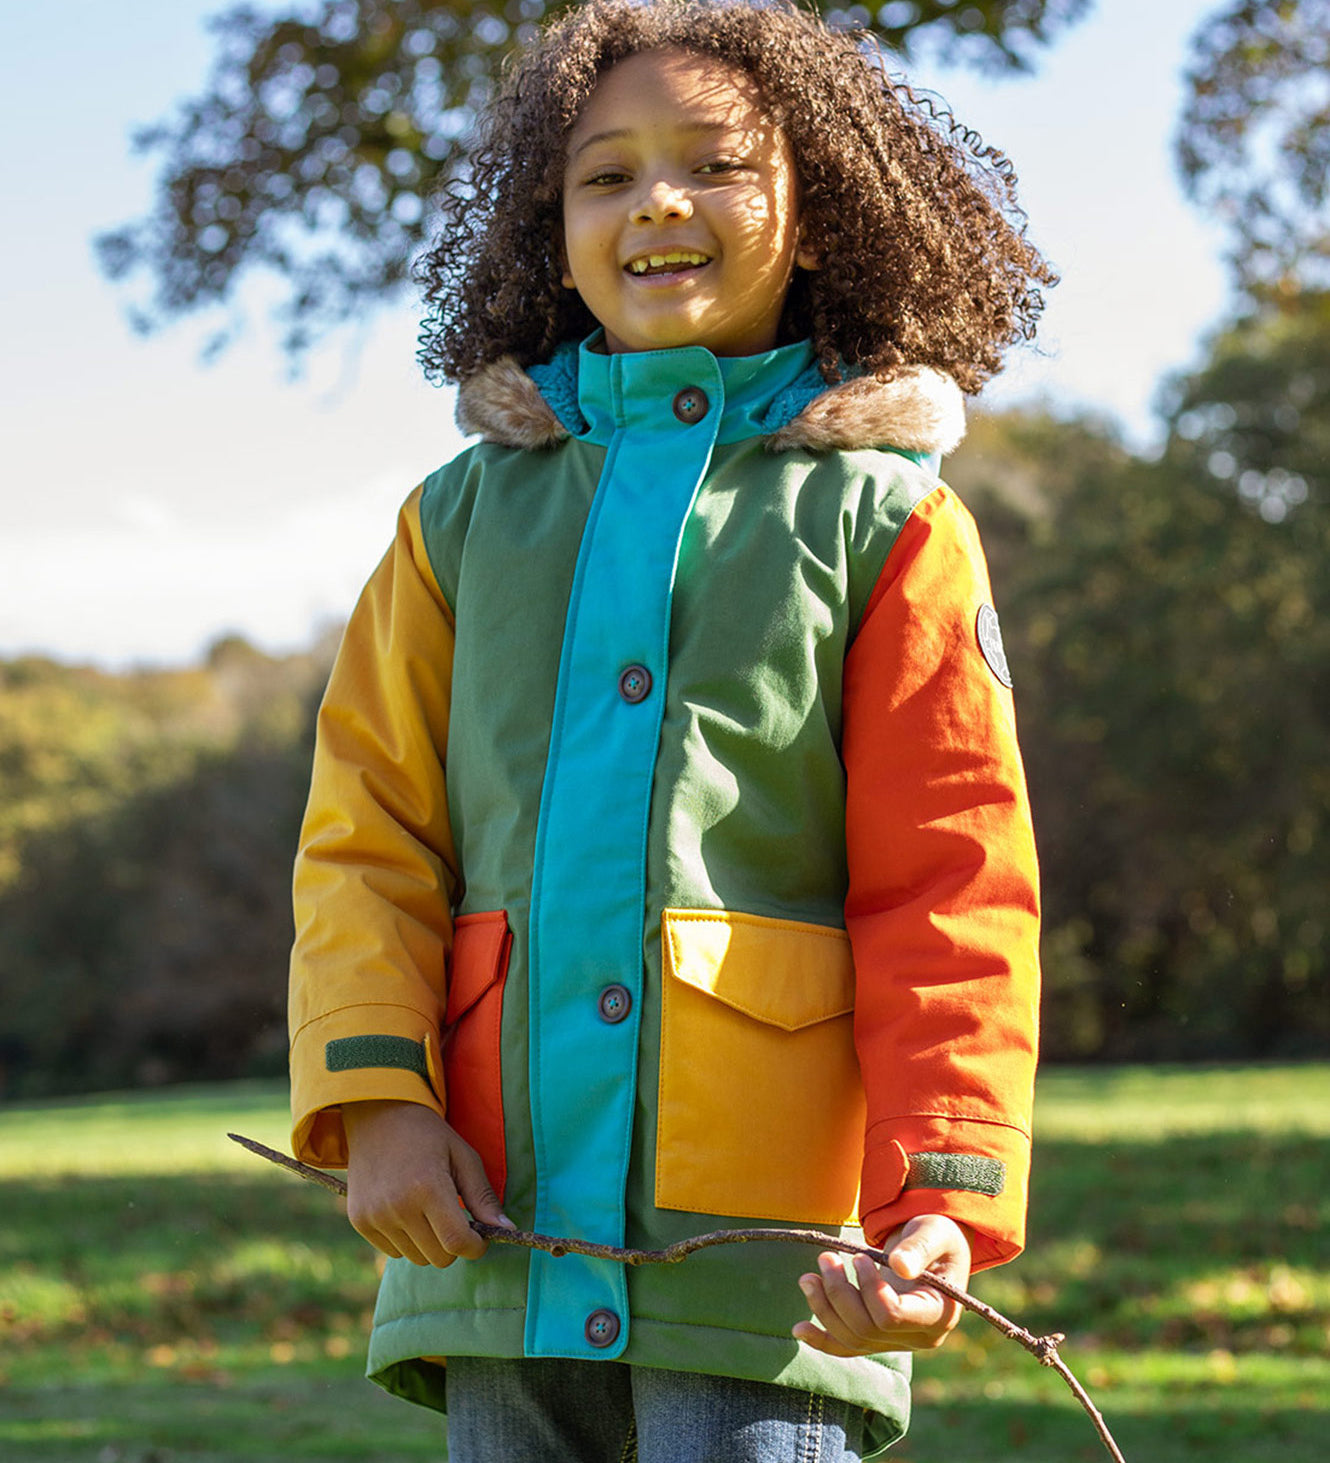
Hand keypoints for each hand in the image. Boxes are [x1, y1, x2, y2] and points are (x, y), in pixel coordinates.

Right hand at [342, 1100, 514, 1266]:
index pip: (457, 1243)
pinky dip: (406, 1240)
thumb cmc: (428, 1134)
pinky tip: (405, 1210)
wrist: (378, 1116)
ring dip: (429, 1243)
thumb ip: (483, 1197)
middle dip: (454, 1244)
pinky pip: (393, 1252)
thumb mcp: (463, 1157)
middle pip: (439, 1257)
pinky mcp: (359, 1221)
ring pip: (417, 1258)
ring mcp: (374, 1216)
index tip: (480, 1237)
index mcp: (428, 1187)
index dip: (475, 1246)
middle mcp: (398, 1207)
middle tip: (453, 1217)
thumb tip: (507, 1231)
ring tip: (427, 1209)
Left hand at [792, 1214, 970, 1354]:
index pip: (893, 1316)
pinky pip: (848, 1348)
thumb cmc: (937, 1235)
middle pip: (867, 1328)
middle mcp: (919, 1337)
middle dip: (839, 1293)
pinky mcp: (879, 1338)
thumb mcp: (933, 1232)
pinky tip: (798, 1330)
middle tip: (825, 1257)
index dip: (869, 1288)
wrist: (935, 1246)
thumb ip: (918, 1247)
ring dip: (824, 1308)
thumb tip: (899, 1266)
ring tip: (808, 1277)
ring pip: (852, 1338)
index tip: (858, 1257)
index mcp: (938, 1314)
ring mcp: (898, 1341)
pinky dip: (822, 1340)